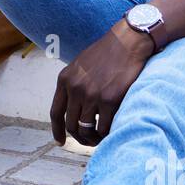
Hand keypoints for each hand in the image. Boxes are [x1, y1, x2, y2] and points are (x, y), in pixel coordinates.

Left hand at [50, 22, 153, 145]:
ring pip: (87, 129)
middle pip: (71, 124)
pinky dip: (106, 134)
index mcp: (65, 80)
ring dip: (93, 138)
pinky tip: (110, 132)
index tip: (60, 142)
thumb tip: (73, 107)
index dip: (57, 130)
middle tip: (88, 141)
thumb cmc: (107, 53)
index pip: (55, 113)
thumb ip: (73, 84)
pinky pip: (104, 128)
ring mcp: (92, 95)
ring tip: (100, 138)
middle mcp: (75, 89)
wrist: (128, 42)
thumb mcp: (80, 65)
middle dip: (78, 137)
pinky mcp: (110, 100)